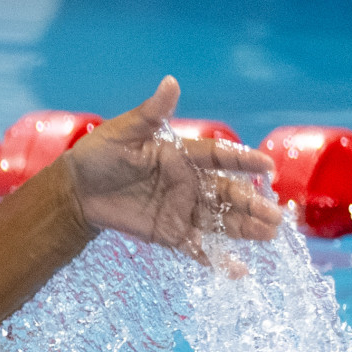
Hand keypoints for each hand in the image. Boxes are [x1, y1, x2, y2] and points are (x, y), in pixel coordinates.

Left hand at [67, 76, 281, 266]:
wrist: (75, 190)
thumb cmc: (100, 154)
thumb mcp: (124, 131)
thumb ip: (152, 113)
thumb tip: (171, 82)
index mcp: (183, 154)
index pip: (219, 157)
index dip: (243, 161)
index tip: (267, 167)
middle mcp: (189, 182)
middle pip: (227, 193)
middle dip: (252, 204)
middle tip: (276, 216)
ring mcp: (181, 209)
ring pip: (219, 220)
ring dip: (244, 228)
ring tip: (269, 236)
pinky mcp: (169, 232)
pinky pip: (196, 246)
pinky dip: (216, 258)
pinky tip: (238, 270)